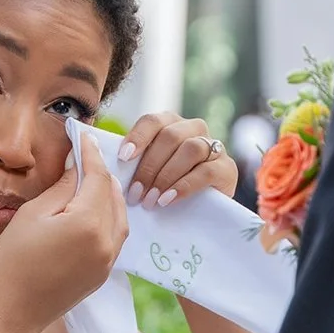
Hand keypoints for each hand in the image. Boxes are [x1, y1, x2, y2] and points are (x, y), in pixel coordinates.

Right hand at [0, 135, 128, 332]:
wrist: (9, 315)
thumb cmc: (11, 262)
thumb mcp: (32, 215)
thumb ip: (62, 188)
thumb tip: (77, 167)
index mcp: (89, 223)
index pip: (97, 177)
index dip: (91, 154)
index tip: (83, 136)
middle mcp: (107, 242)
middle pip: (113, 196)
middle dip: (103, 173)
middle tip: (88, 154)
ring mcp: (108, 261)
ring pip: (120, 217)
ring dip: (110, 196)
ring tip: (94, 180)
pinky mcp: (103, 275)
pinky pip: (115, 237)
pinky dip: (110, 218)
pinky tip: (95, 210)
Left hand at [119, 112, 237, 208]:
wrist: (202, 212)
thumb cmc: (166, 188)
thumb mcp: (148, 171)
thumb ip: (134, 162)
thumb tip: (105, 164)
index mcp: (171, 124)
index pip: (152, 120)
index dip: (137, 137)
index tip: (123, 158)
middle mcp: (194, 129)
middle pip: (170, 136)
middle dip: (149, 166)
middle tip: (135, 193)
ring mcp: (214, 147)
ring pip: (190, 149)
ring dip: (166, 176)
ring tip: (151, 200)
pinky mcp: (227, 168)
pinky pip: (206, 170)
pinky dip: (184, 185)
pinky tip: (168, 200)